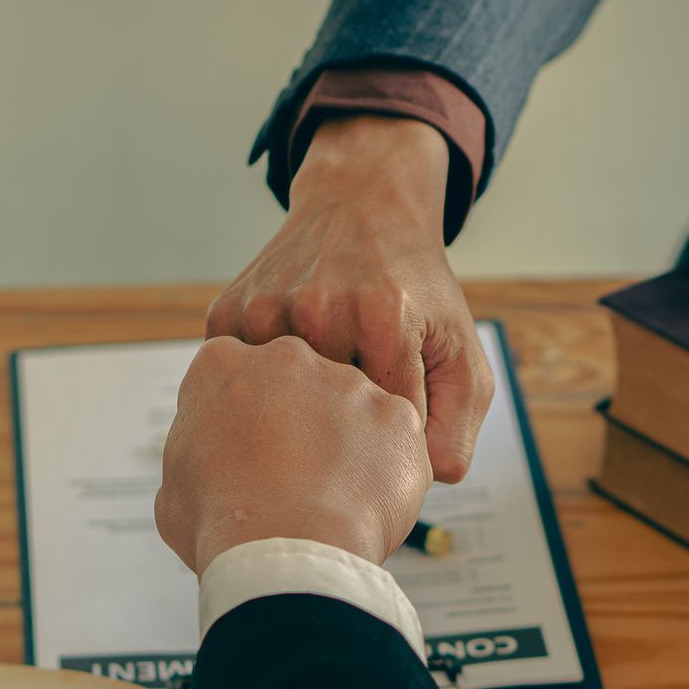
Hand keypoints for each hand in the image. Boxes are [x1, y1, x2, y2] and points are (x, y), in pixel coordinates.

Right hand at [154, 335, 431, 575]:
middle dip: (298, 420)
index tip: (247, 452)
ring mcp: (348, 382)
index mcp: (223, 366)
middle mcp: (288, 357)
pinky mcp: (397, 415)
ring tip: (331, 498)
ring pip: (350, 407)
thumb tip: (208, 460)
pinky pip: (395, 437)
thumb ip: (198, 451)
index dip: (242, 416)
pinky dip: (386, 467)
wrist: (287, 552)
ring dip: (345, 443)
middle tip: (292, 475)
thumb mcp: (175, 482)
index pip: (235, 373)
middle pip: (297, 381)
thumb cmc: (224, 526)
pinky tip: (365, 502)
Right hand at [207, 115, 492, 482]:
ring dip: (298, 417)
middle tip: (354, 415)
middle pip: (328, 425)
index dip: (394, 440)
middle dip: (344, 434)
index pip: (388, 431)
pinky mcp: (228, 315)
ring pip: (279, 413)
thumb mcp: (459, 351)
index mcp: (384, 320)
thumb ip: (458, 425)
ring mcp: (267, 310)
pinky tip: (283, 378)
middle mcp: (320, 310)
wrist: (361, 208)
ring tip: (318, 396)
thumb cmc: (416, 292)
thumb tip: (425, 480)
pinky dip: (260, 396)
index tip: (394, 428)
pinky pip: (239, 389)